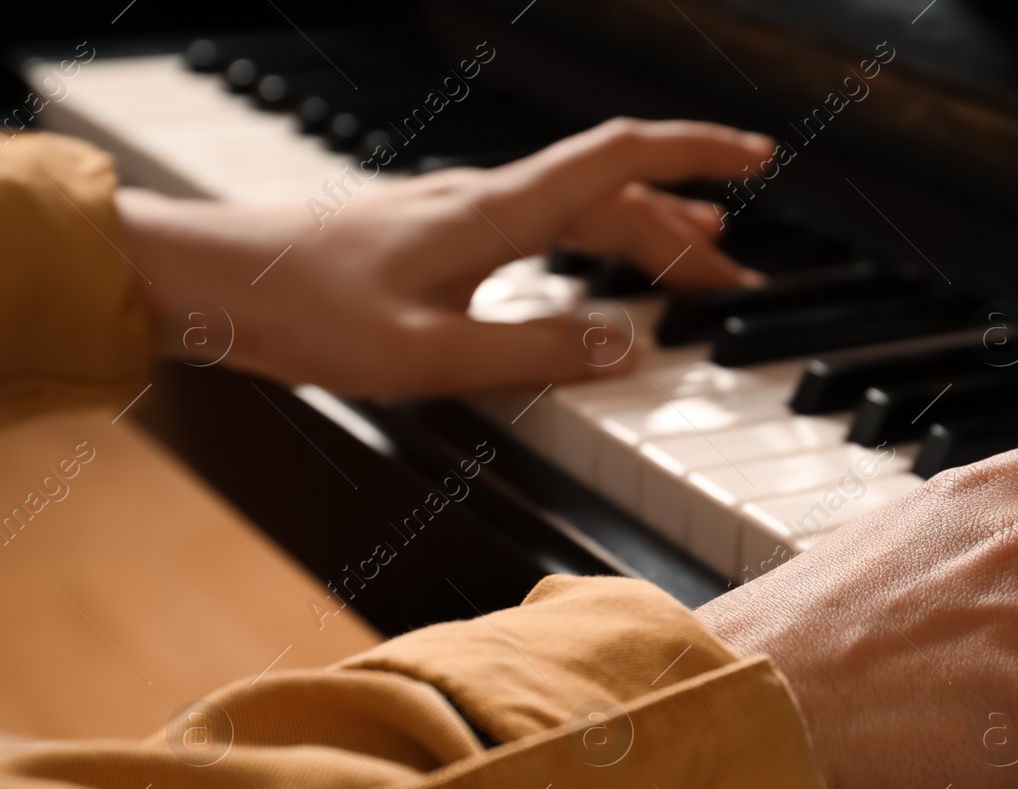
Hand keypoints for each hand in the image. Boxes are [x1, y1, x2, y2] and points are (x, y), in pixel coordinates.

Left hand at [116, 119, 771, 394]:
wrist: (206, 280)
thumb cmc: (302, 311)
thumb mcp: (429, 355)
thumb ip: (535, 352)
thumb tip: (628, 351)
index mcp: (495, 213)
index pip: (620, 160)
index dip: (696, 153)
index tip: (759, 155)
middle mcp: (484, 201)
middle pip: (613, 197)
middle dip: (688, 231)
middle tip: (741, 276)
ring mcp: (459, 216)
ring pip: (577, 212)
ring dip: (644, 240)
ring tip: (696, 264)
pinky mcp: (436, 239)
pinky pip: (539, 231)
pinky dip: (590, 249)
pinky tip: (594, 278)